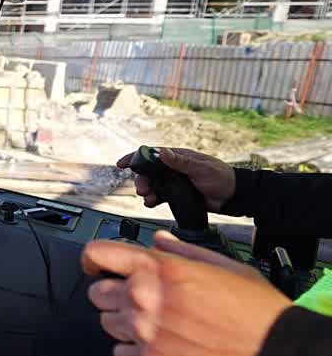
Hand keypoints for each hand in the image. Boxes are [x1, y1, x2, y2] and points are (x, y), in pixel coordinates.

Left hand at [82, 232, 290, 355]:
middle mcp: (145, 297)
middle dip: (113, 293)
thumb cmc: (259, 314)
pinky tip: (155, 347)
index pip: (100, 253)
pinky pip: (119, 354)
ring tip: (153, 325)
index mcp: (162, 269)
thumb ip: (184, 251)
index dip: (94, 259)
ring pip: (106, 323)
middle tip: (137, 298)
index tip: (96, 265)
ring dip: (123, 323)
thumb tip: (159, 241)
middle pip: (98, 292)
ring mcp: (145, 332)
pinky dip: (132, 352)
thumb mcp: (227, 267)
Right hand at [116, 147, 235, 212]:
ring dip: (147, 191)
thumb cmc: (222, 178)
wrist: (233, 197)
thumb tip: (162, 152)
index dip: (135, 158)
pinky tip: (153, 203)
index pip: (152, 154)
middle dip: (141, 180)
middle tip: (142, 190)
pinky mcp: (176, 194)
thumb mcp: (201, 168)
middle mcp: (173, 168)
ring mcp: (174, 182)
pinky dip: (153, 200)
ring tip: (149, 199)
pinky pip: (159, 196)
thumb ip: (181, 161)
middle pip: (148, 172)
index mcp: (178, 157)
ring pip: (152, 185)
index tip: (122, 164)